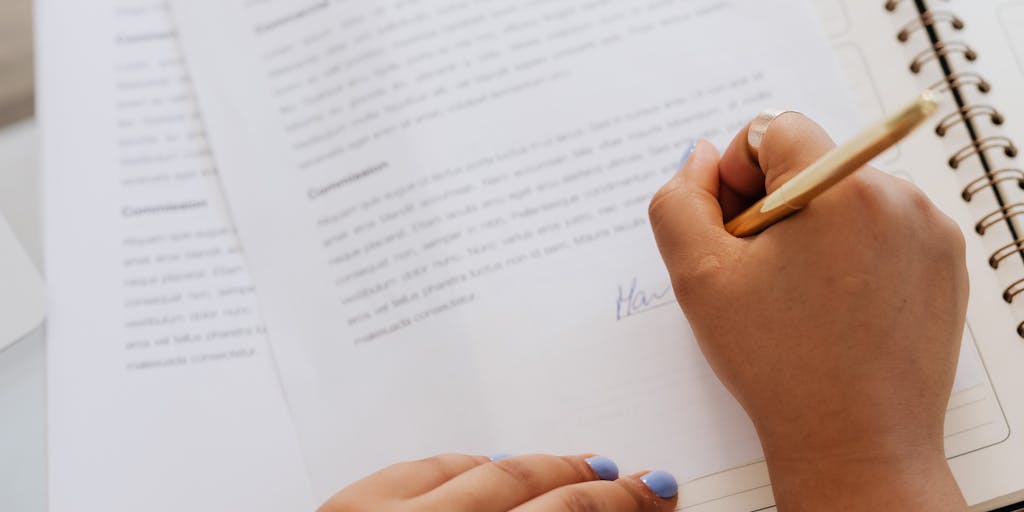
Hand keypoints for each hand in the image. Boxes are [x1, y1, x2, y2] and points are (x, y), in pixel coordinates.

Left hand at [318, 453, 677, 511]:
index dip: (618, 507)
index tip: (649, 498)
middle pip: (539, 493)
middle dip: (598, 487)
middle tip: (635, 484)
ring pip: (489, 472)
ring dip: (543, 468)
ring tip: (581, 467)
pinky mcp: (348, 504)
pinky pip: (429, 466)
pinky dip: (472, 465)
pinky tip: (496, 464)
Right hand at [649, 114, 968, 510]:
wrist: (857, 444)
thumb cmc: (780, 364)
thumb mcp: (698, 278)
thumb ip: (679, 201)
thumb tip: (699, 158)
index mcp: (840, 186)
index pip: (774, 129)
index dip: (736, 173)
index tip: (735, 229)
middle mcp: (899, 196)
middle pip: (810, 162)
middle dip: (772, 204)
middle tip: (759, 271)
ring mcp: (931, 230)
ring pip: (845, 195)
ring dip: (811, 228)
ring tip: (798, 296)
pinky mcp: (945, 262)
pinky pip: (882, 228)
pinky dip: (850, 251)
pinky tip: (834, 304)